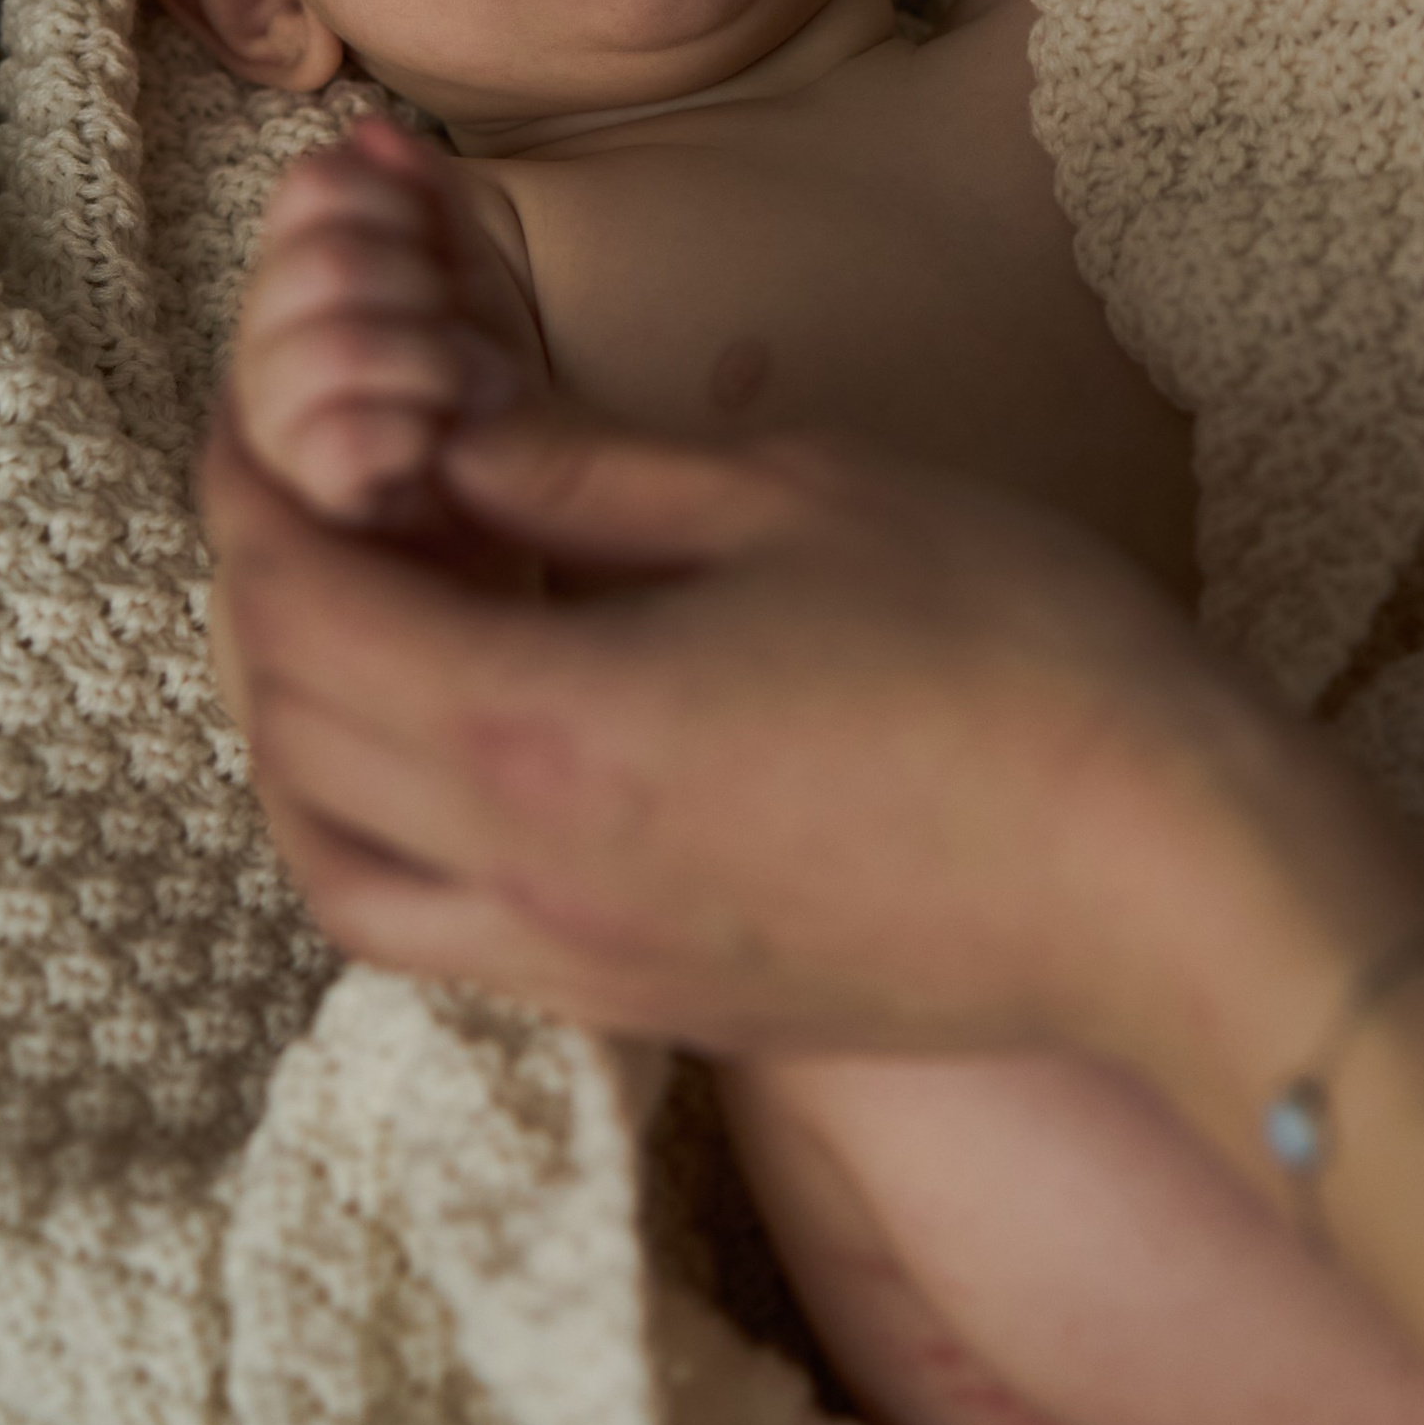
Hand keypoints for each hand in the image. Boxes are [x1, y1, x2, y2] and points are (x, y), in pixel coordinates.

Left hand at [197, 395, 1315, 1065]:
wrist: (1169, 887)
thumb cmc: (1014, 657)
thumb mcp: (796, 497)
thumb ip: (588, 469)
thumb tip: (449, 441)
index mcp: (544, 725)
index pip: (306, 610)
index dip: (255, 501)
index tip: (254, 416)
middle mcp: (529, 874)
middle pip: (293, 741)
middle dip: (263, 607)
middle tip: (299, 497)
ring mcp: (588, 964)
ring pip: (340, 872)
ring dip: (298, 748)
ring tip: (352, 633)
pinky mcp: (657, 1008)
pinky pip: (442, 934)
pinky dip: (390, 836)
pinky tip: (464, 748)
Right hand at [227, 119, 537, 536]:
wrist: (490, 524)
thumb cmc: (470, 395)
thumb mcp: (465, 282)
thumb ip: (423, 201)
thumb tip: (369, 129)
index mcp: (294, 273)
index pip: (311, 186)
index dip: (396, 208)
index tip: (440, 260)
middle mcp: (260, 342)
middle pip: (327, 263)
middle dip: (420, 294)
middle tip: (455, 342)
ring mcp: (266, 428)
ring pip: (331, 348)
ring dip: (426, 365)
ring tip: (452, 400)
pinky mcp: (295, 506)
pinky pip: (336, 444)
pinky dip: (406, 435)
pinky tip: (426, 449)